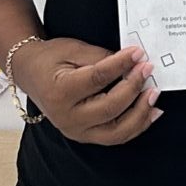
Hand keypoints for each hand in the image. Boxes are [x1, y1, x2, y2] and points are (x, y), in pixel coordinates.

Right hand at [16, 37, 161, 144]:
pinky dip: (137, 126)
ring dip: (140, 113)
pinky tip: (151, 112)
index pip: (97, 79)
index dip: (121, 65)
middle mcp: (67, 117)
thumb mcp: (72, 49)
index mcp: (60, 91)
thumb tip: (131, 62)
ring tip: (154, 93)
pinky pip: (116, 137)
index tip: (138, 54)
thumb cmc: (50, 60)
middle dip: (134, 88)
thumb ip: (101, 57)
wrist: (32, 75)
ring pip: (116, 131)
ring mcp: (76, 131)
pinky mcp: (85, 136)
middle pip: (110, 108)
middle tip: (148, 69)